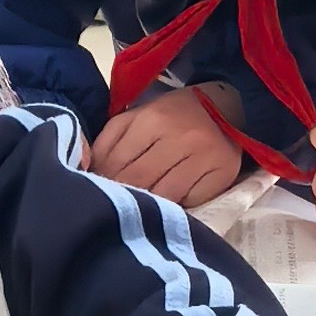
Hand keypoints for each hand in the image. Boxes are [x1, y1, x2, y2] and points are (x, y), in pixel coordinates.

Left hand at [89, 82, 244, 204]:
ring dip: (148, 205)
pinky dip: (176, 206)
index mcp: (151, 119)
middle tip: (115, 206)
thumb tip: (89, 171)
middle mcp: (178, 137)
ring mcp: (203, 156)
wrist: (225, 106)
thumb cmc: (172, 115)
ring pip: (164, 195)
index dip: (104, 181)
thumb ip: (110, 141)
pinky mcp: (222, 172)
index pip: (117, 162)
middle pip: (139, 180)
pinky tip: (170, 205)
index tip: (98, 192)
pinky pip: (190, 200)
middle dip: (123, 195)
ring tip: (140, 209)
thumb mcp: (137, 117)